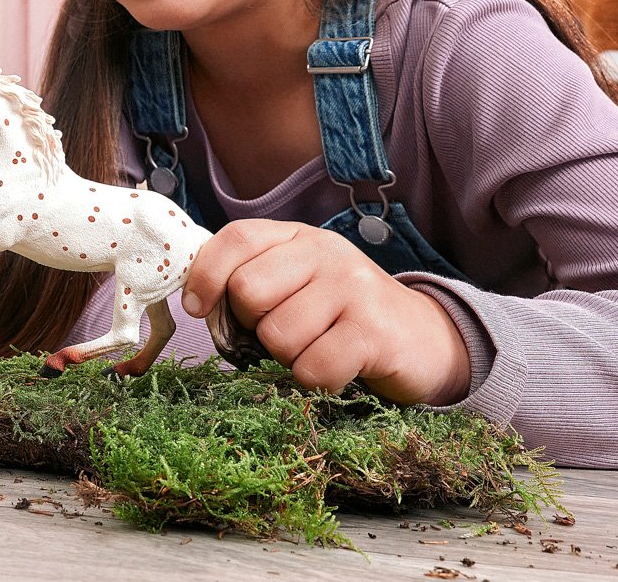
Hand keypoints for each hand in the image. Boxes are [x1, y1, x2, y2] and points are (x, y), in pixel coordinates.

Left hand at [181, 218, 470, 405]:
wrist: (422, 338)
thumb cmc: (341, 314)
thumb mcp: (298, 281)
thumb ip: (252, 278)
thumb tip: (195, 300)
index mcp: (298, 237)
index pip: (237, 239)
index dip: (206, 275)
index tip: (197, 308)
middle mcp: (325, 253)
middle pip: (249, 292)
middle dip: (253, 326)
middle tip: (283, 333)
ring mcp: (353, 289)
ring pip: (278, 336)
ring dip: (288, 357)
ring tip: (317, 347)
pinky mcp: (374, 332)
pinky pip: (313, 368)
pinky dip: (316, 380)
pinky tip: (338, 368)